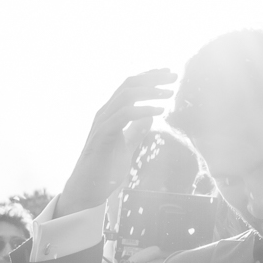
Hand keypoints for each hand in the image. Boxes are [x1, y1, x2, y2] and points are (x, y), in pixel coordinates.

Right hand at [56, 69, 176, 218]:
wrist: (88, 189)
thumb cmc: (105, 169)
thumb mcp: (127, 146)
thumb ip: (136, 131)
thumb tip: (149, 118)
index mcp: (111, 113)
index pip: (130, 87)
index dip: (149, 77)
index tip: (168, 73)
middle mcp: (105, 113)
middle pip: (129, 84)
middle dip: (153, 77)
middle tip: (174, 75)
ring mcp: (102, 122)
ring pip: (126, 95)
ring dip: (150, 91)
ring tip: (169, 93)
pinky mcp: (103, 135)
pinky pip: (124, 115)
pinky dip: (143, 110)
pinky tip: (159, 111)